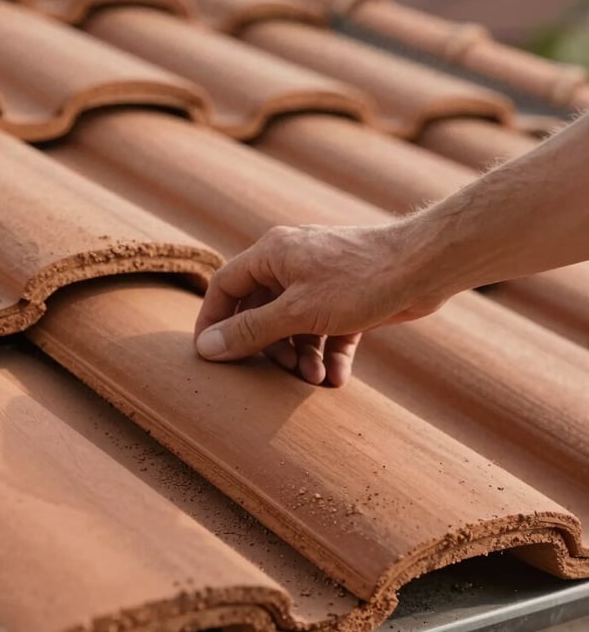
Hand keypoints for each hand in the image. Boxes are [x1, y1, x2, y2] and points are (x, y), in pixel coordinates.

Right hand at [193, 223, 445, 386]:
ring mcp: (320, 281)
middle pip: (260, 311)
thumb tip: (206, 348)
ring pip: (295, 324)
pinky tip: (336, 377)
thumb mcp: (297, 312)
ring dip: (302, 355)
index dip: (213, 321)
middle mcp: (292, 263)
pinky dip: (329, 353)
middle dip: (270, 347)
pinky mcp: (347, 298)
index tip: (210, 355)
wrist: (424, 266)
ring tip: (315, 378)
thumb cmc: (358, 280)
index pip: (225, 286)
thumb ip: (250, 331)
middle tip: (283, 371)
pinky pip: (326, 329)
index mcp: (271, 254)